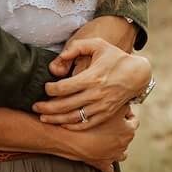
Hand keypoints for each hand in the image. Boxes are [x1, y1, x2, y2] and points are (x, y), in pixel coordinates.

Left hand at [33, 37, 150, 129]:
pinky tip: (61, 124)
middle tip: (34, 107)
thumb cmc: (114, 57)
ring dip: (56, 120)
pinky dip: (72, 126)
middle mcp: (96, 94)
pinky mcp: (105, 114)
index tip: (45, 88)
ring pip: (74, 118)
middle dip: (47, 107)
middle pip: (65, 105)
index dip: (51, 89)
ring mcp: (101, 106)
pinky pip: (86, 124)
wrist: (137, 74)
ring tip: (43, 119)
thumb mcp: (98, 44)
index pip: (65, 87)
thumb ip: (77, 47)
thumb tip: (60, 57)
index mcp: (92, 77)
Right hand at [53, 105, 138, 171]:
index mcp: (128, 130)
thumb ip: (119, 101)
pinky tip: (101, 155)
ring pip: (121, 153)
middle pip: (127, 136)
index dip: (125, 113)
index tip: (117, 110)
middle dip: (120, 129)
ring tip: (106, 139)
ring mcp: (114, 156)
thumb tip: (124, 99)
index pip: (133, 120)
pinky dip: (106, 162)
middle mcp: (124, 144)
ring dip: (115, 146)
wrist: (68, 136)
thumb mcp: (106, 103)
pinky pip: (108, 167)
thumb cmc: (88, 118)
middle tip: (110, 122)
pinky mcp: (103, 164)